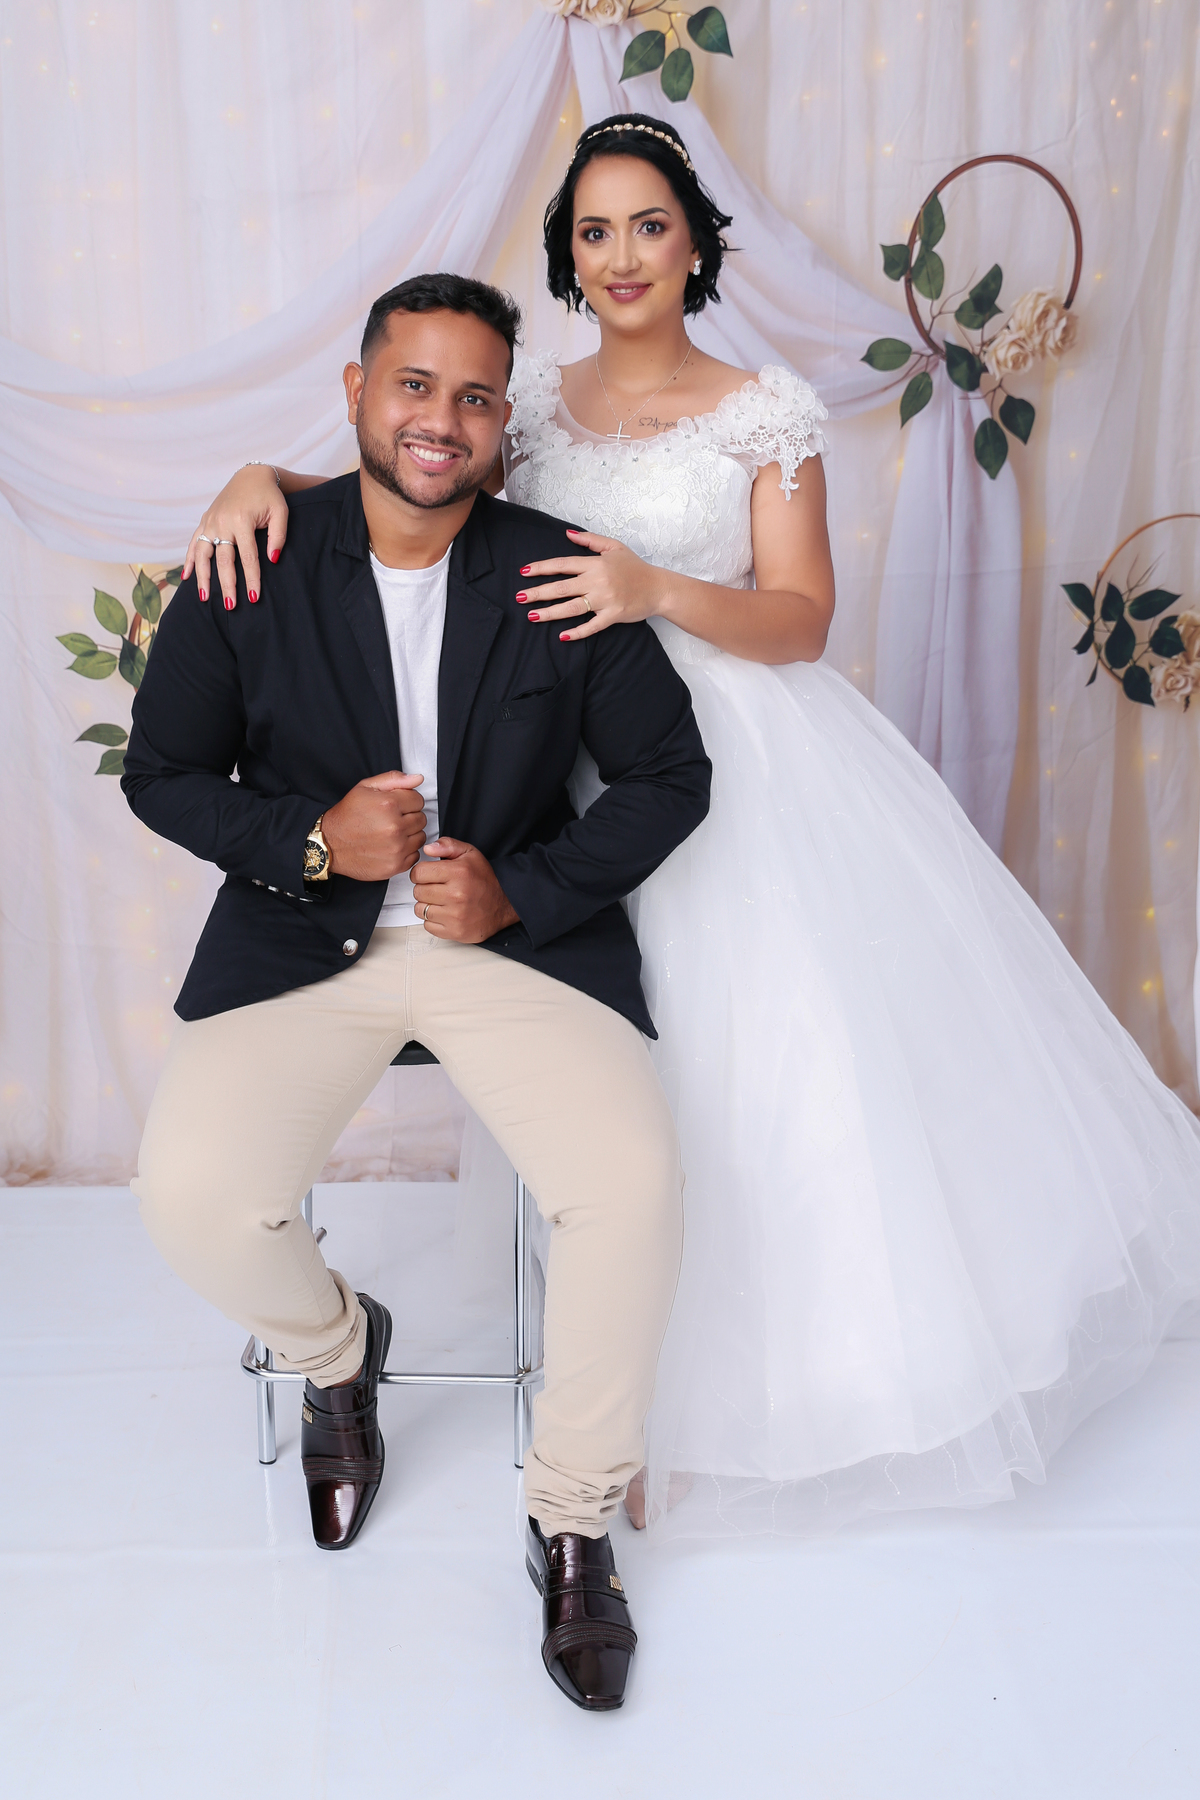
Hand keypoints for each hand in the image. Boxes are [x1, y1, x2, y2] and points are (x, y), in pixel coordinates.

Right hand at [183, 465, 289, 609]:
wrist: (252, 476)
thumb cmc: (269, 496)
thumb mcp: (280, 513)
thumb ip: (278, 536)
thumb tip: (272, 560)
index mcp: (241, 520)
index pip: (248, 557)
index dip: (251, 578)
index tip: (253, 597)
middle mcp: (222, 521)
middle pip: (223, 559)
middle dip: (226, 584)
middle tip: (230, 605)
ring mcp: (211, 521)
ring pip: (203, 553)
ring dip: (203, 576)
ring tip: (204, 597)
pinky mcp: (205, 520)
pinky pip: (194, 542)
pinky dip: (190, 559)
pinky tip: (187, 576)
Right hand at [321, 772, 425, 880]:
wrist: (329, 843)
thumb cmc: (347, 815)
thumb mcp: (365, 787)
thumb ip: (394, 779)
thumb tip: (418, 779)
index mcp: (389, 804)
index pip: (419, 800)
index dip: (408, 801)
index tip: (396, 806)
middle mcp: (394, 827)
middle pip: (421, 819)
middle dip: (409, 817)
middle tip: (391, 820)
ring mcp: (396, 848)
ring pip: (421, 837)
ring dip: (410, 834)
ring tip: (391, 833)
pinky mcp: (395, 865)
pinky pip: (415, 855)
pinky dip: (406, 851)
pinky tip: (391, 846)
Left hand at [411, 839, 518, 942]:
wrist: (504, 905)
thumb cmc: (485, 880)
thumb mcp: (470, 854)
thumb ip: (448, 846)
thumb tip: (427, 849)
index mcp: (458, 873)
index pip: (418, 873)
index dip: (421, 873)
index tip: (428, 875)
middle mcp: (456, 895)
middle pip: (418, 891)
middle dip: (425, 888)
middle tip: (438, 888)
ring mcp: (455, 916)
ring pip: (420, 910)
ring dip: (427, 905)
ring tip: (441, 901)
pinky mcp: (455, 931)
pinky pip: (428, 925)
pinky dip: (433, 920)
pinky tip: (445, 913)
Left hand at [517, 528, 667, 640]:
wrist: (658, 588)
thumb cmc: (636, 568)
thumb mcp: (614, 547)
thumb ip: (589, 540)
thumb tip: (567, 534)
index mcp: (595, 564)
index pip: (562, 565)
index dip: (542, 568)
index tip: (524, 572)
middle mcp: (597, 581)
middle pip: (561, 588)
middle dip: (538, 593)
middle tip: (520, 598)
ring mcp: (605, 600)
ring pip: (571, 608)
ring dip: (550, 613)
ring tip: (532, 617)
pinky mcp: (613, 615)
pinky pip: (592, 626)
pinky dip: (577, 632)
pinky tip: (562, 636)